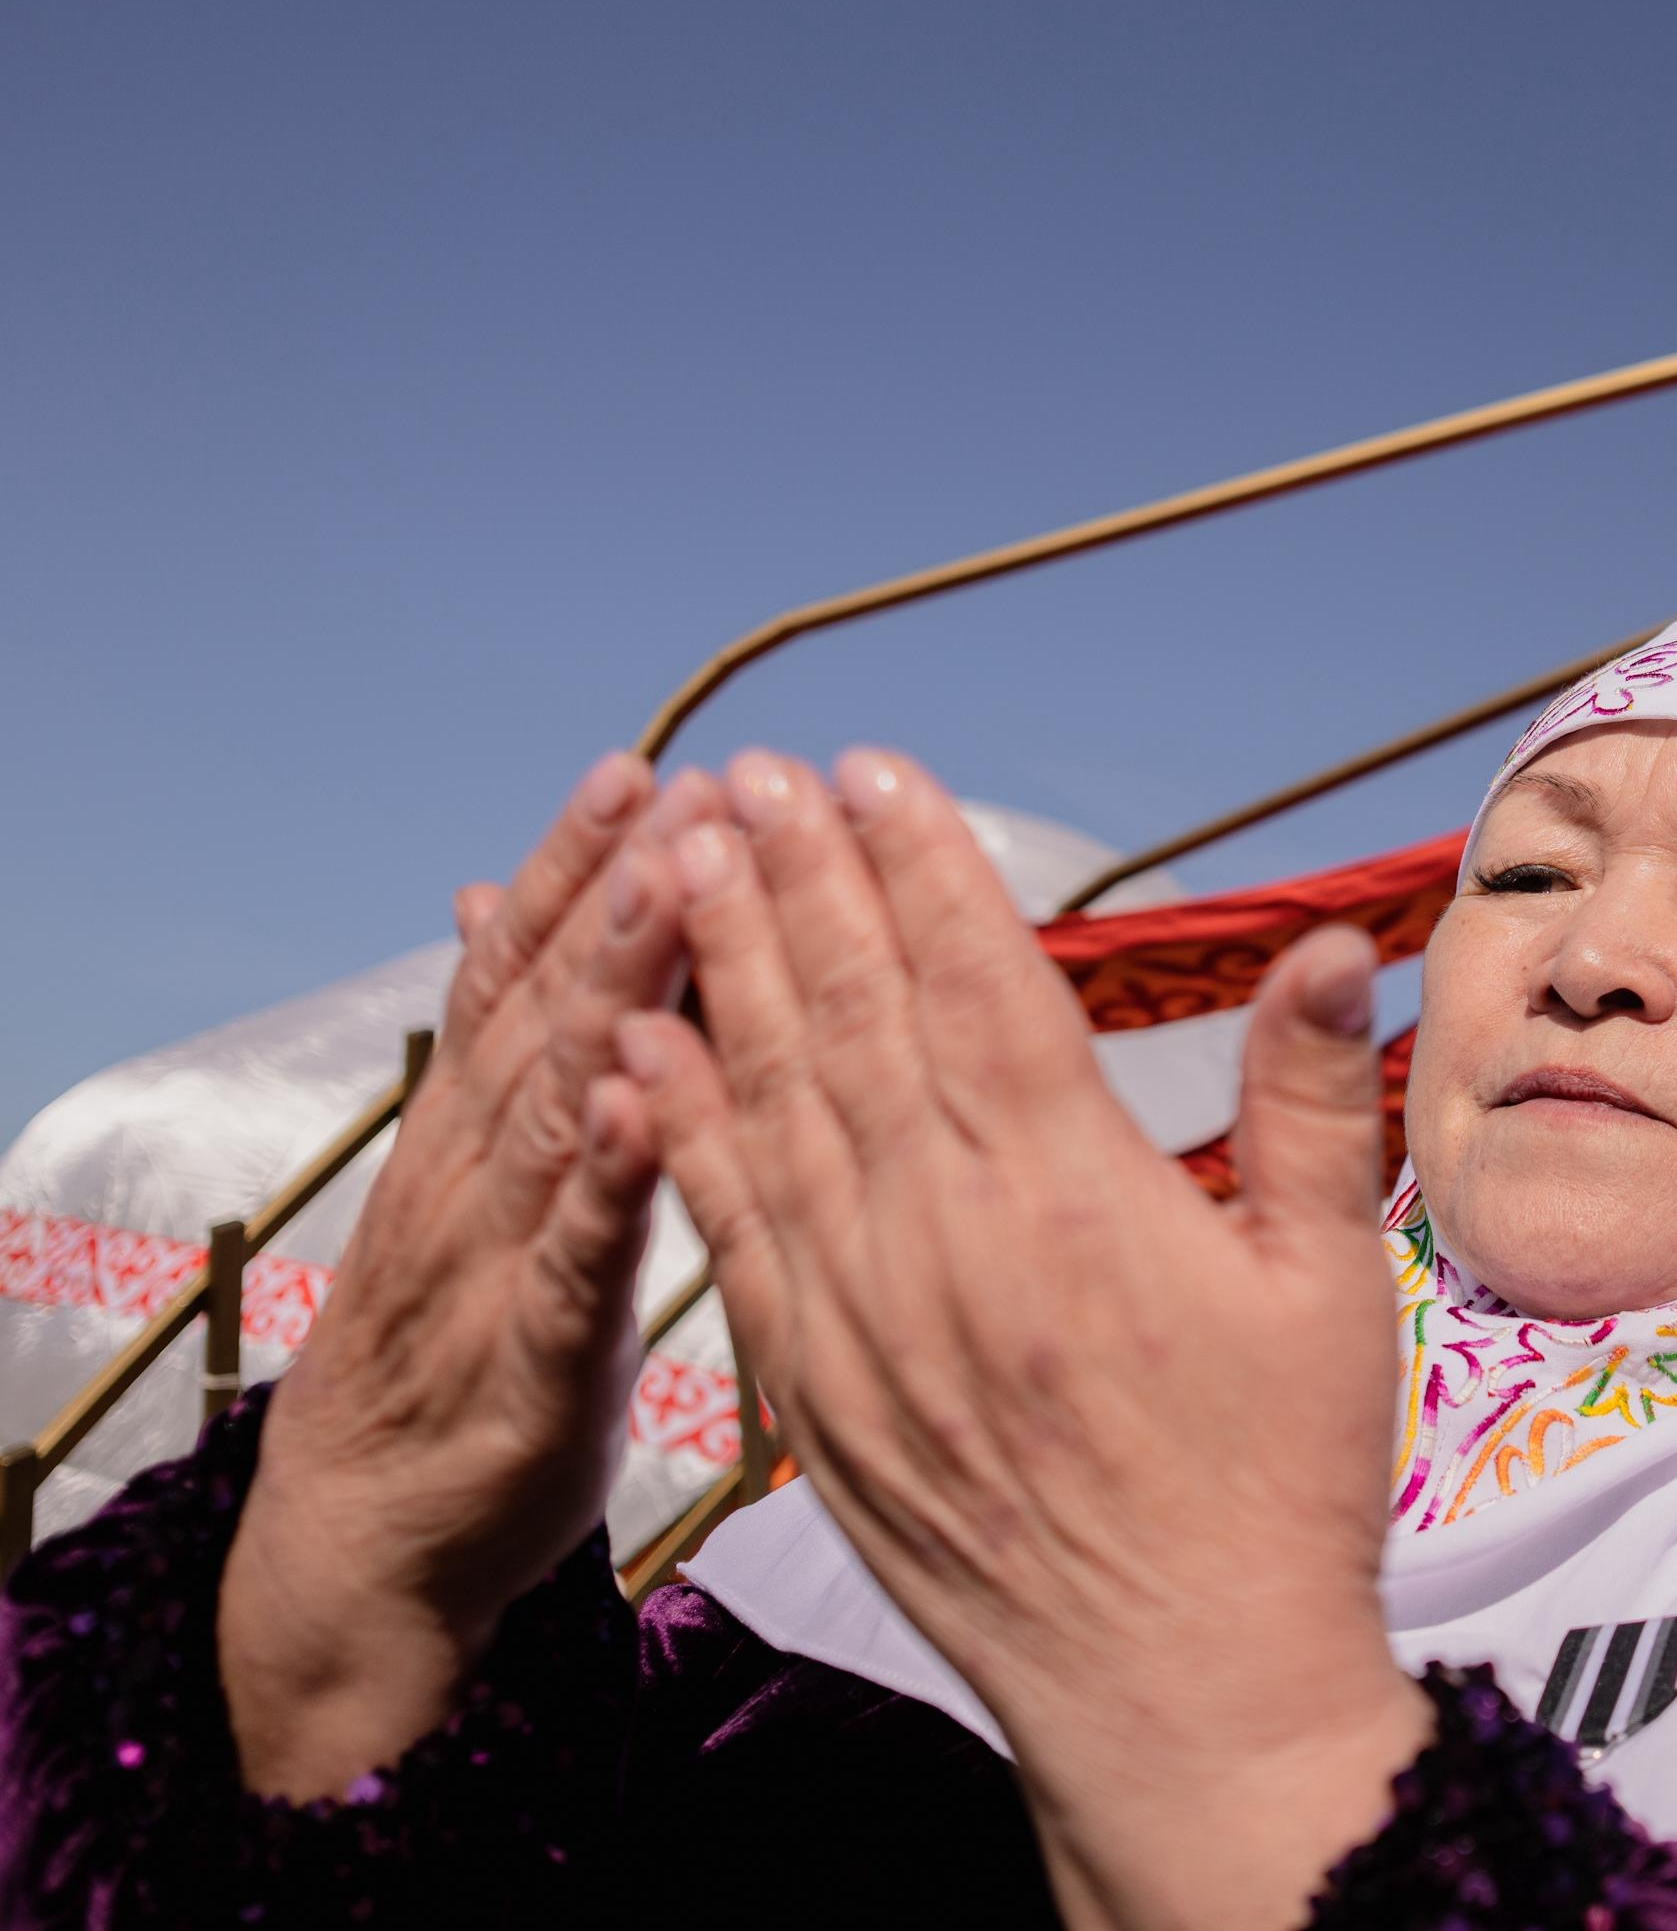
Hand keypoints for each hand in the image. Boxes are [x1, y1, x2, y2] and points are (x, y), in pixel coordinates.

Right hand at [219, 755, 716, 1797]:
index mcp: (474, 1131)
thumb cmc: (455, 1347)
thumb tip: (498, 898)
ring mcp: (496, 1263)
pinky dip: (606, 1183)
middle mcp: (473, 1175)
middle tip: (680, 788)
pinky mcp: (532, 1362)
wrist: (365, 1542)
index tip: (645, 765)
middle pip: (542, 1011)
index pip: (517, 973)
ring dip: (613, 994)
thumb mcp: (478, 1182)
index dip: (573, 867)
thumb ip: (503, 1050)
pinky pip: (574, 1261)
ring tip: (671, 892)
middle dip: (612, 893)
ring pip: (556, 1106)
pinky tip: (644, 1109)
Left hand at [610, 748, 1427, 1930]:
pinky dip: (674, 1129)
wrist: (1180, 1694)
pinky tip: (635, 1043)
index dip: (920, 865)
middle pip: (856, 1019)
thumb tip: (1333, 948)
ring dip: (724, 966)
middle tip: (747, 770)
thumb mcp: (1333, 1291)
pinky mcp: (811, 1394)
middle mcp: (952, 1240)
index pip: (980, 987)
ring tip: (685, 854)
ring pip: (773, 1102)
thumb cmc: (1275, 1491)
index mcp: (1082, 1199)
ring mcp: (865, 1318)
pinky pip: (727, 1231)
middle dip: (798, 879)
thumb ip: (1312, 1107)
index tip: (874, 768)